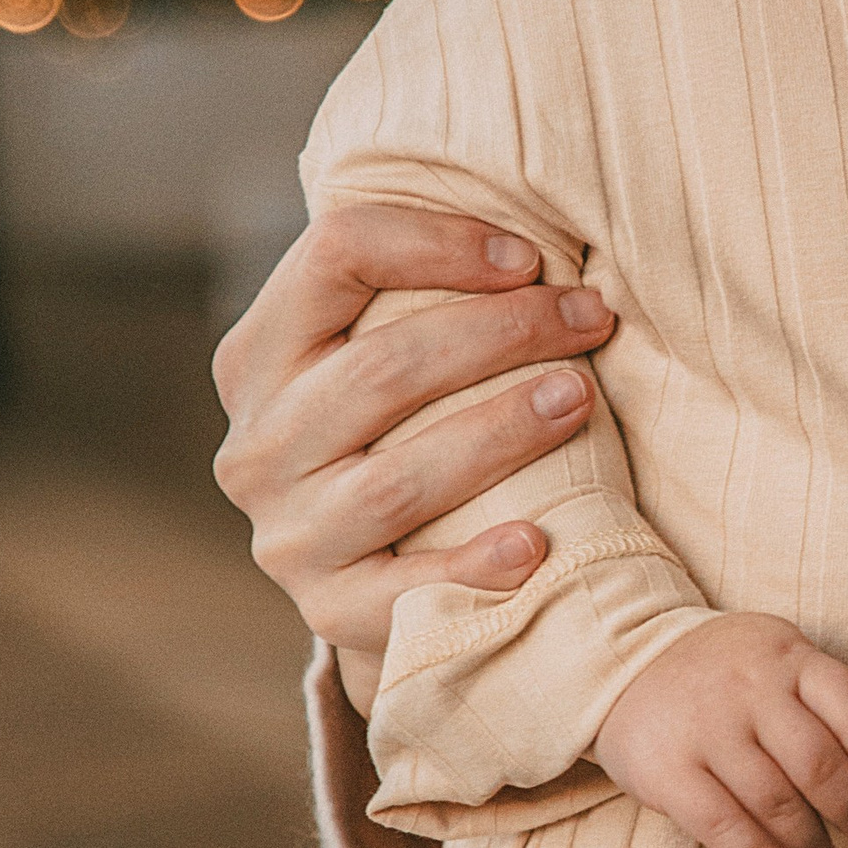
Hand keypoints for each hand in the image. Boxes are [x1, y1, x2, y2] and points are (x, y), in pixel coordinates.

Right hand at [213, 203, 615, 687]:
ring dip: (501, 431)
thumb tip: (535, 236)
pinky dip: (474, 565)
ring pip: (399, 478)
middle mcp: (256, 446)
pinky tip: (539, 542)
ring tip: (581, 398)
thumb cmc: (402, 431)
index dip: (440, 243)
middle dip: (503, 333)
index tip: (532, 258)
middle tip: (591, 319)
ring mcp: (287, 535)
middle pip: (383, 367)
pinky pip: (406, 591)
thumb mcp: (378, 357)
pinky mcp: (330, 611)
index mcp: (257, 357)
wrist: (371, 578)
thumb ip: (416, 298)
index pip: (336, 256)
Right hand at [594, 616, 847, 847]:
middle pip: (820, 766)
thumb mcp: (775, 657)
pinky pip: (726, 828)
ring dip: (811, 846)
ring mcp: (707, 727)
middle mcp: (751, 687)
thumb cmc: (722, 672)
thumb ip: (817, 701)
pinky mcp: (667, 769)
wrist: (624, 659)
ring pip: (777, 803)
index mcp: (789, 656)